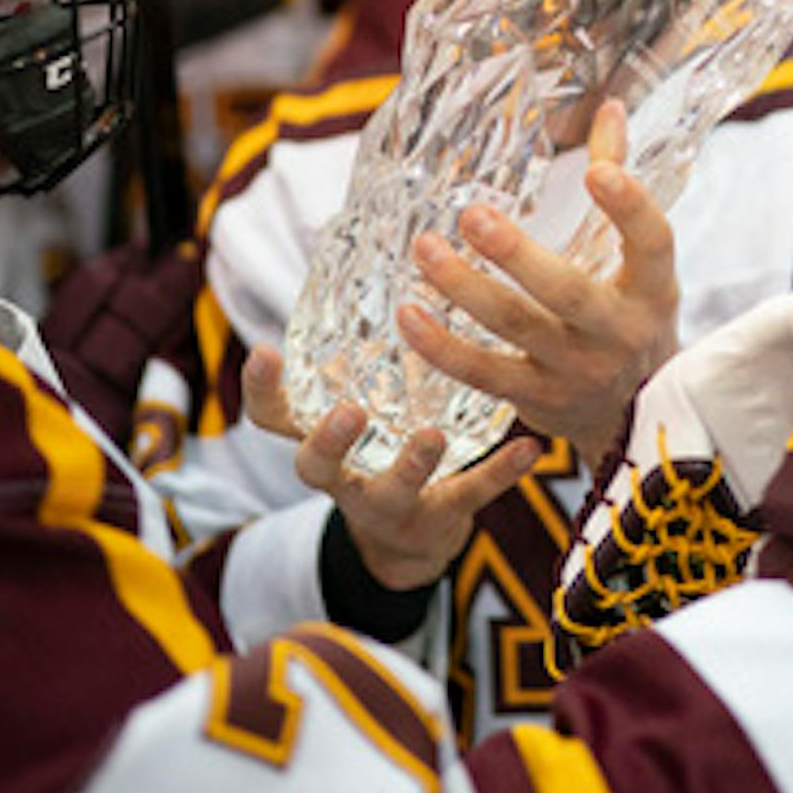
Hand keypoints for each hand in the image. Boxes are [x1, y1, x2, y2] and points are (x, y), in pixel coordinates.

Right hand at [243, 346, 540, 591]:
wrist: (411, 541)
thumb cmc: (381, 447)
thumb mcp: (360, 406)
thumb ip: (356, 356)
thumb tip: (372, 251)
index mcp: (319, 441)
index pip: (271, 417)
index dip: (261, 390)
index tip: (264, 351)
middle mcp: (345, 477)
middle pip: (315, 467)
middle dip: (329, 442)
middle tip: (349, 411)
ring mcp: (390, 505)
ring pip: (393, 489)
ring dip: (412, 463)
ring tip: (433, 435)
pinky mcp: (440, 519)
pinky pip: (470, 495)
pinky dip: (500, 473)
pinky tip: (531, 447)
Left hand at [395, 100, 680, 467]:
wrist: (636, 415)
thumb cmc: (631, 314)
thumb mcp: (642, 261)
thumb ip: (620, 182)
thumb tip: (611, 106)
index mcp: (652, 288)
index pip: (653, 243)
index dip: (630, 209)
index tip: (597, 171)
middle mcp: (618, 332)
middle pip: (569, 293)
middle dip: (518, 256)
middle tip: (472, 214)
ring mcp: (576, 370)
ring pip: (517, 330)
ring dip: (466, 289)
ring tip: (425, 249)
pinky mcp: (536, 400)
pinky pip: (482, 373)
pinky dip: (442, 347)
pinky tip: (408, 312)